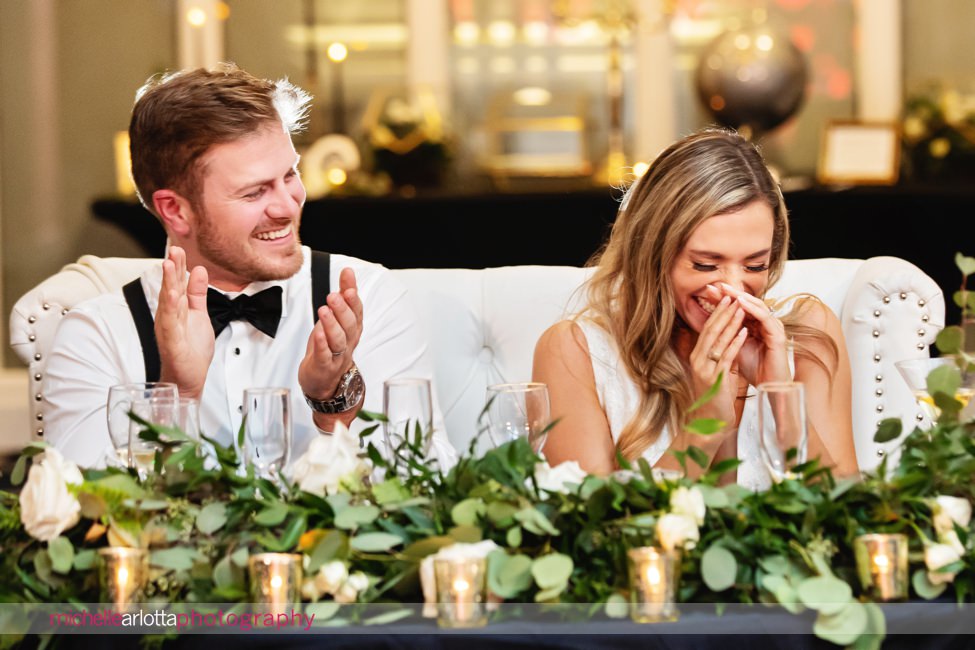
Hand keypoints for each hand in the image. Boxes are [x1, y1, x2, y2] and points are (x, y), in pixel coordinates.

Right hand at [156, 246, 213, 398]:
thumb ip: (197, 293)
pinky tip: (172, 296)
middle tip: (173, 249)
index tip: (179, 248)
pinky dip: (171, 309)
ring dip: (168, 283)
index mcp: (176, 308)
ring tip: (168, 265)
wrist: (188, 377)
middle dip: (172, 268)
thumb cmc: (191, 348)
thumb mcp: (199, 315)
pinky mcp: (172, 342)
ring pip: (167, 302)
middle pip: (170, 287)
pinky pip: (170, 323)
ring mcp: (169, 328)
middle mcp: (169, 316)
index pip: (177, 283)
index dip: (178, 266)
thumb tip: (199, 270)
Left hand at [298, 268, 363, 399]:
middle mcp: (349, 341)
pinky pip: (325, 355)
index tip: (348, 284)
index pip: (357, 311)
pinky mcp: (324, 366)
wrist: (324, 381)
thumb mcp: (336, 318)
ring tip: (324, 310)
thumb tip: (348, 271)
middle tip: (334, 296)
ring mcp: (337, 355)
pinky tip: (318, 333)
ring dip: (332, 324)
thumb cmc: (330, 347)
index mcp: (353, 329)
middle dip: (343, 309)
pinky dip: (323, 344)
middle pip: (350, 325)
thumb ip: (343, 295)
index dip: (353, 298)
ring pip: (339, 340)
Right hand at [688, 295, 748, 428]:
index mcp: (697, 357)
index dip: (717, 314)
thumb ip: (725, 356)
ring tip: (741, 309)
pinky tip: (744, 333)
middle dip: (723, 313)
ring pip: (717, 341)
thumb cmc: (717, 399)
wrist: (710, 423)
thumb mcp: (721, 372)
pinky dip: (735, 343)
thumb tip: (735, 340)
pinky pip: (726, 357)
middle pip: (710, 331)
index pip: (707, 330)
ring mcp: (704, 369)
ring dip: (730, 324)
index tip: (728, 300)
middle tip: (733, 297)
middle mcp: (697, 360)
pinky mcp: (714, 379)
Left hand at [708, 283, 789, 386]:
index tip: (708, 290)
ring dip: (741, 297)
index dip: (725, 299)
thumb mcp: (735, 347)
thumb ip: (727, 333)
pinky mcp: (778, 335)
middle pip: (748, 303)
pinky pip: (764, 318)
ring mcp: (773, 328)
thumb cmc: (754, 368)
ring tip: (727, 290)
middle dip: (732, 294)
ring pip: (757, 306)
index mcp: (756, 325)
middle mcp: (766, 323)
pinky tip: (741, 303)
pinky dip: (752, 309)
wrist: (769, 386)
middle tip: (716, 285)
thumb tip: (708, 323)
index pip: (740, 307)